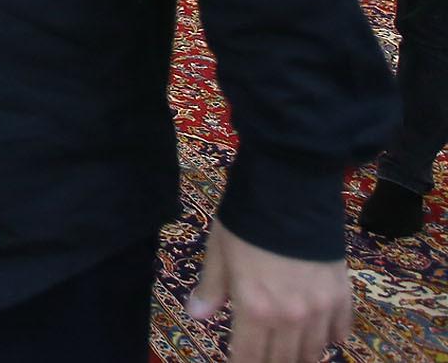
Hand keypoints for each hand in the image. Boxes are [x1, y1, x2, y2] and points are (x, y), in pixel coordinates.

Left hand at [188, 218, 352, 361]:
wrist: (290, 194)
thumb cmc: (246, 223)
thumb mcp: (219, 254)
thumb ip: (210, 289)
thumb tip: (196, 315)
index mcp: (255, 310)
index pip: (249, 357)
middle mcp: (291, 318)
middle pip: (284, 360)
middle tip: (261, 356)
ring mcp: (321, 308)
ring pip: (314, 352)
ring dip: (300, 356)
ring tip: (288, 351)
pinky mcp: (343, 295)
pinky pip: (341, 331)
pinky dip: (330, 338)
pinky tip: (322, 336)